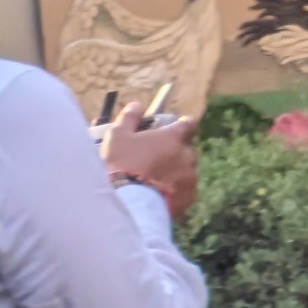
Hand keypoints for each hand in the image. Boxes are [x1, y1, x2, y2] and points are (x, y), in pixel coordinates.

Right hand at [100, 103, 199, 222]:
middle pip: (186, 149)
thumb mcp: (117, 137)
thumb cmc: (122, 165)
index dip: (183, 125)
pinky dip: (175, 191)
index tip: (175, 129)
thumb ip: (128, 119)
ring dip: (174, 173)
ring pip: (186, 170)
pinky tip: (158, 195)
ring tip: (154, 182)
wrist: (129, 201)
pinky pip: (185, 190)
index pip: (189, 124)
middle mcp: (187, 154)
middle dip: (174, 153)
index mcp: (172, 137)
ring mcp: (190, 176)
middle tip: (154, 161)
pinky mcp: (189, 196)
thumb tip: (136, 105)